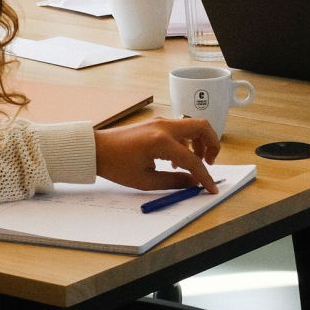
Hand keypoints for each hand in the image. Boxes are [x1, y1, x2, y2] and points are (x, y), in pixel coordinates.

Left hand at [93, 118, 220, 192]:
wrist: (96, 149)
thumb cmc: (116, 166)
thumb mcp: (145, 181)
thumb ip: (173, 181)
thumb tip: (193, 183)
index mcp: (161, 142)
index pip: (193, 159)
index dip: (204, 176)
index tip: (211, 188)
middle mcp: (165, 126)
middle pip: (202, 126)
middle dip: (212, 144)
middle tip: (210, 162)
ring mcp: (161, 121)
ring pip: (193, 125)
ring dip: (200, 142)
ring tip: (193, 162)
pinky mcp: (157, 123)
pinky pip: (181, 127)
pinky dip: (187, 140)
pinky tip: (177, 158)